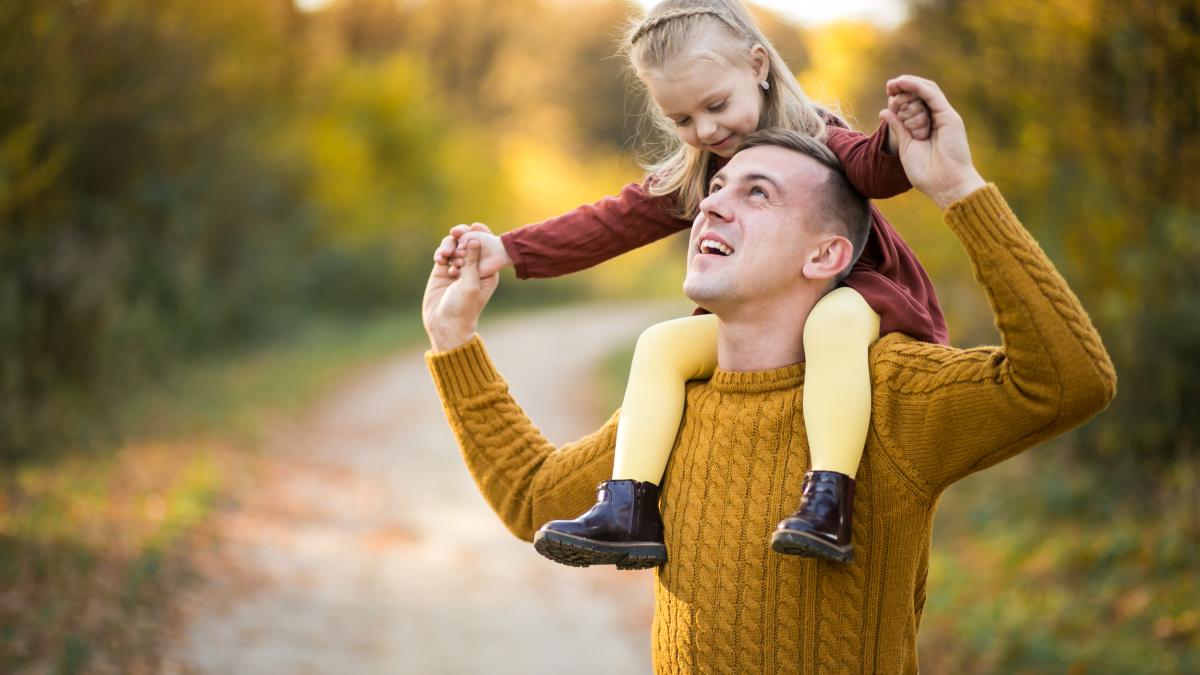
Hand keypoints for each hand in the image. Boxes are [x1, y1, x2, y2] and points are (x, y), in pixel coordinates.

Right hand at [422, 237, 499, 351]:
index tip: (474, 226)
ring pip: (454, 246)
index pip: (486, 247)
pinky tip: (440, 259)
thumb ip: (471, 262)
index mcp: (487, 271)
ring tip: (445, 254)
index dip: (480, 234)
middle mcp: (473, 268)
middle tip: (456, 234)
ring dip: (449, 245)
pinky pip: (443, 254)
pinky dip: (441, 252)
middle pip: (469, 243)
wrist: (444, 325)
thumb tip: (474, 239)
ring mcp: (457, 268)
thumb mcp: (469, 284)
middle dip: (462, 237)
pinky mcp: (442, 271)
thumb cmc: (462, 309)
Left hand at [879, 75, 985, 208]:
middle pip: (922, 95)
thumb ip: (898, 127)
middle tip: (889, 86)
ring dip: (910, 85)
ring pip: (927, 92)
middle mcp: (938, 119)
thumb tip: (885, 110)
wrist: (945, 185)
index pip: (917, 104)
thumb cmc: (926, 172)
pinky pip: (932, 96)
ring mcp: (945, 117)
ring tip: (894, 83)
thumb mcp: (907, 145)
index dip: (902, 96)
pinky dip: (918, 87)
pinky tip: (904, 83)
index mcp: (929, 127)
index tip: (888, 94)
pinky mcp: (949, 117)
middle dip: (905, 88)